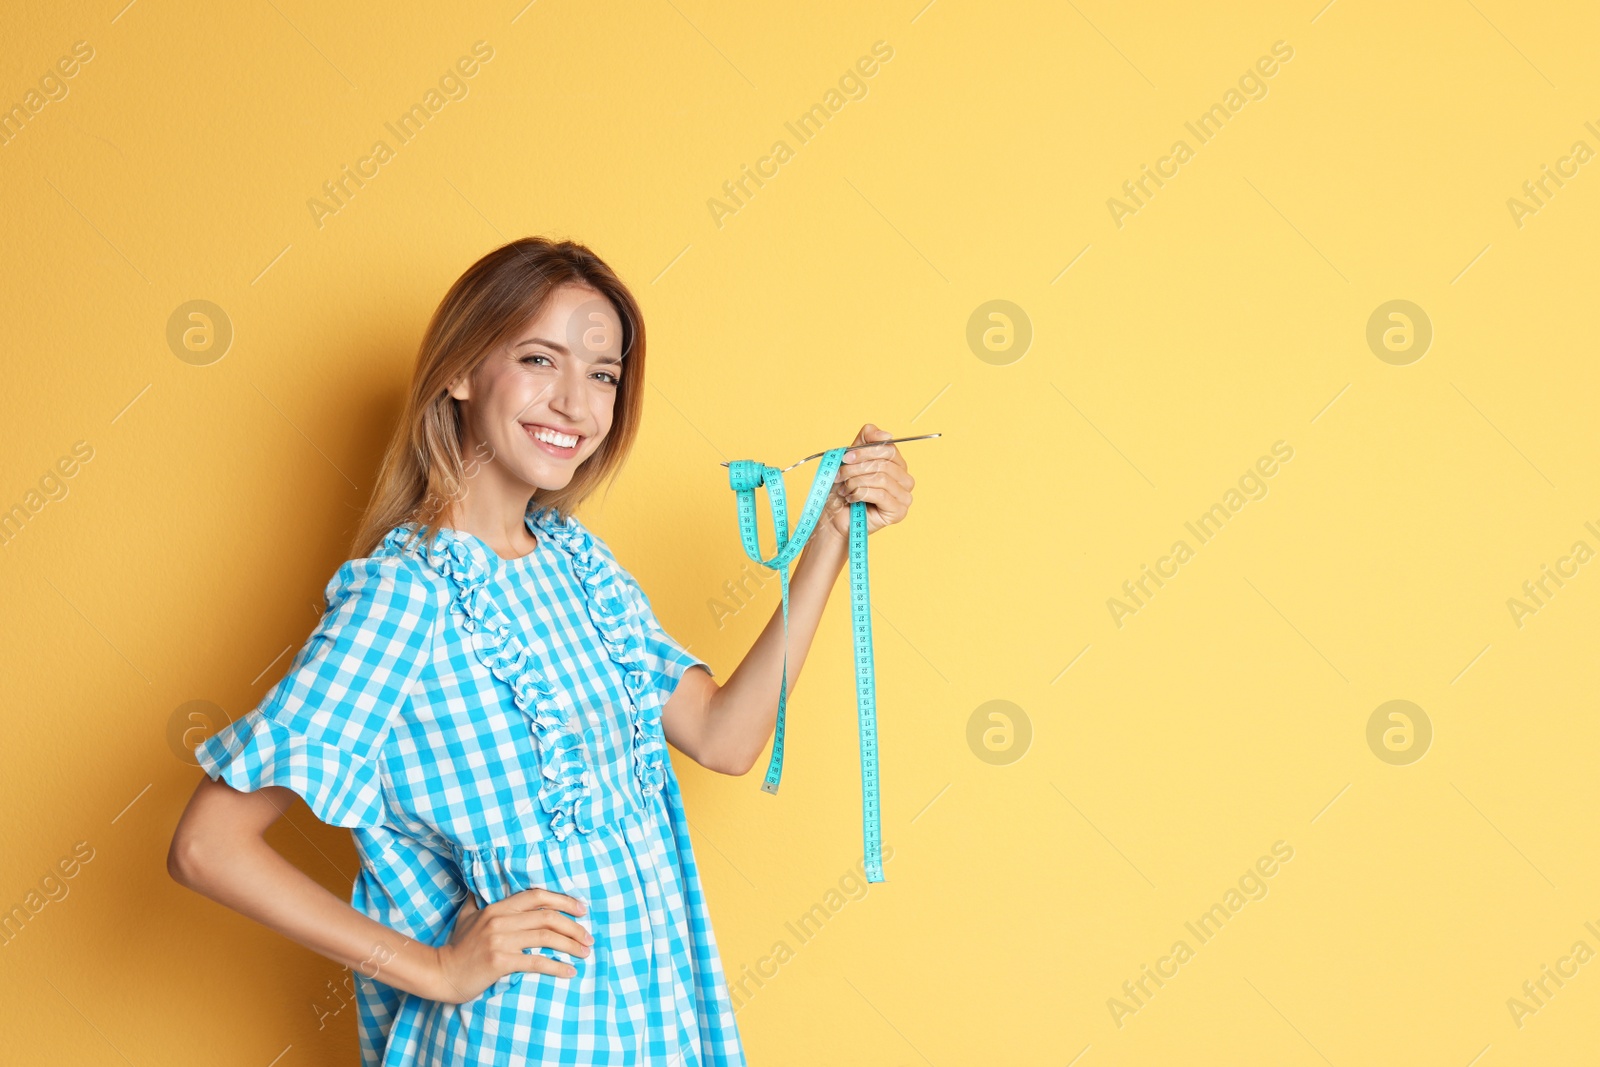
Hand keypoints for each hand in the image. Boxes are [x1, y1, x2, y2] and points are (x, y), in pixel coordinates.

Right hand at [432, 888, 593, 1003]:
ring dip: (571, 945)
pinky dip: (557, 967)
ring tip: (585, 953)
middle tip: (589, 937)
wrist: (441, 973)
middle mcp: (501, 920)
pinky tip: (570, 972)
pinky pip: (536, 962)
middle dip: (574, 926)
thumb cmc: (458, 947)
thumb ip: (480, 900)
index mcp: (497, 907)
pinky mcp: (500, 961)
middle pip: (548, 916)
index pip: (537, 896)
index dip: (563, 900)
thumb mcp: (468, 916)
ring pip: (546, 937)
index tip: (582, 909)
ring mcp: (500, 940)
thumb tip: (484, 886)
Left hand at [819, 423, 914, 542]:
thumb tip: (887, 434)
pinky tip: (851, 499)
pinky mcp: (899, 512)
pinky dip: (861, 494)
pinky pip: (881, 495)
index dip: (865, 452)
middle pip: (884, 464)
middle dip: (856, 468)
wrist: (834, 516)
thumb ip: (867, 439)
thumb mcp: (853, 457)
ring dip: (856, 482)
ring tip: (844, 488)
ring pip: (881, 479)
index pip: (888, 449)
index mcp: (897, 464)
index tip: (845, 457)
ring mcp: (905, 497)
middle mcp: (905, 480)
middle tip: (840, 475)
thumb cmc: (843, 488)